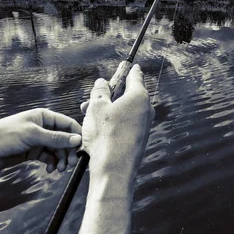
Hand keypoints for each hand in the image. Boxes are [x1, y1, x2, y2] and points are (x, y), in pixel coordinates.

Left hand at [0, 108, 82, 172]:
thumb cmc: (5, 136)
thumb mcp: (32, 135)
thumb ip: (56, 138)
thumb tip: (78, 140)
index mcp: (44, 116)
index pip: (68, 124)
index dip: (77, 136)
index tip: (82, 150)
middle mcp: (43, 127)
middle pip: (65, 139)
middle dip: (69, 151)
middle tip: (71, 164)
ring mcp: (38, 140)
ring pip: (58, 149)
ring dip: (61, 159)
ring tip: (60, 169)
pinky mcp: (33, 152)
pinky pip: (49, 157)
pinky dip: (52, 163)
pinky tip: (50, 169)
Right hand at [80, 64, 153, 186]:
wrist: (114, 169)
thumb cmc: (106, 136)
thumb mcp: (96, 107)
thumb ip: (100, 91)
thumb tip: (102, 83)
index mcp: (139, 97)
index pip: (135, 76)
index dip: (128, 69)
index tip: (130, 63)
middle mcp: (145, 110)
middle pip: (126, 94)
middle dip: (108, 95)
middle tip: (91, 100)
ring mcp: (144, 125)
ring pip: (123, 111)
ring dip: (107, 110)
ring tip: (88, 117)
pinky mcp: (139, 139)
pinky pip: (125, 124)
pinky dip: (112, 123)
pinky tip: (97, 130)